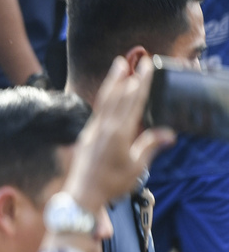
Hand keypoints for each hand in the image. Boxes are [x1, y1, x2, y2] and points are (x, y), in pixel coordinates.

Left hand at [62, 57, 174, 213]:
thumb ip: (149, 147)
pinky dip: (106, 97)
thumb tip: (169, 133)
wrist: (81, 194)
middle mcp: (104, 127)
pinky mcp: (87, 135)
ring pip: (104, 100)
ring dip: (113, 81)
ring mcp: (93, 130)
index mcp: (119, 133)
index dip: (141, 82)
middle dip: (127, 75)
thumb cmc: (111, 184)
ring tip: (117, 65)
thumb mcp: (135, 168)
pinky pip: (98, 110)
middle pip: (117, 95)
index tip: (146, 66)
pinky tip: (109, 93)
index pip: (133, 101)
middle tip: (134, 57)